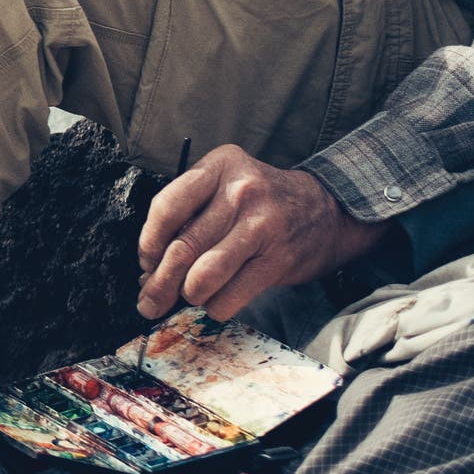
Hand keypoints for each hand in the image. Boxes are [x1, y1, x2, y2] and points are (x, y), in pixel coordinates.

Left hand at [135, 146, 389, 323]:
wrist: (328, 210)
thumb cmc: (261, 202)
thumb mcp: (226, 186)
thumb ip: (190, 216)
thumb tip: (150, 269)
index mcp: (219, 166)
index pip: (167, 206)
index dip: (149, 242)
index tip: (146, 262)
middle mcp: (240, 191)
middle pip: (183, 246)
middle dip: (159, 282)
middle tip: (148, 301)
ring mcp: (262, 226)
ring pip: (204, 275)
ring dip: (187, 295)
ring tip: (186, 297)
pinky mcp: (279, 259)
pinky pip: (231, 295)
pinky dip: (215, 306)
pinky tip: (213, 303)